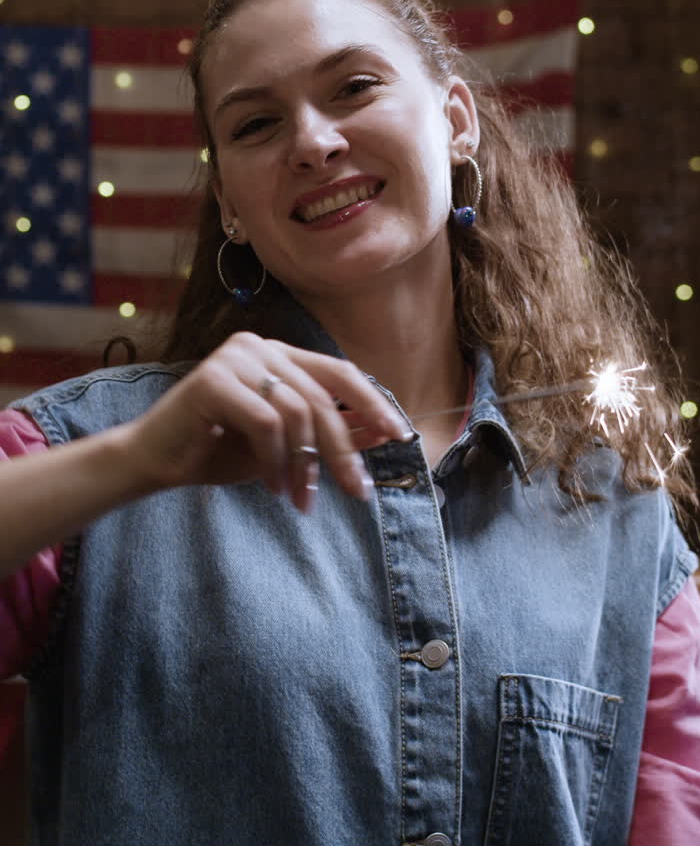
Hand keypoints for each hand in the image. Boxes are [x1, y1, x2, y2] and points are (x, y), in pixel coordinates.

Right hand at [121, 332, 410, 511]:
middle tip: (358, 491)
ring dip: (303, 465)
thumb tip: (384, 432)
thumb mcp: (287, 448)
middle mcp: (258, 347)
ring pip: (297, 412)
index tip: (400, 435)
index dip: (373, 402)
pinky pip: (266, 424)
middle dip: (343, 449)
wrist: (154, 461)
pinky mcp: (212, 380)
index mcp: (278, 354)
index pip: (338, 372)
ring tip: (298, 498)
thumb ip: (332, 434)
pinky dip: (274, 461)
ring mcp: (233, 358)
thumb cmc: (219, 452)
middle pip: (322, 397)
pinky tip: (269, 485)